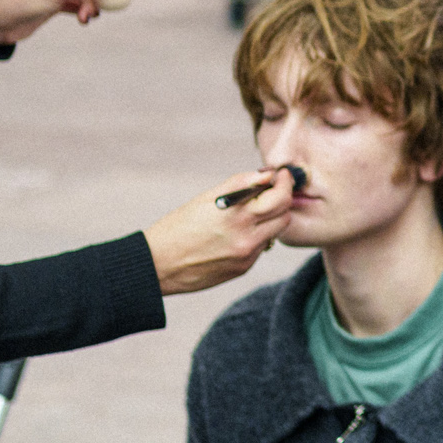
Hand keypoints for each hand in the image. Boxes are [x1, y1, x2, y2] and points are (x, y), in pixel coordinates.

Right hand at [143, 170, 296, 295]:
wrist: (158, 266)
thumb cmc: (178, 227)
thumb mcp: (206, 199)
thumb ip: (240, 185)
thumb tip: (268, 174)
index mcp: (236, 213)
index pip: (280, 197)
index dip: (284, 182)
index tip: (281, 175)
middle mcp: (246, 236)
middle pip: (284, 214)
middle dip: (281, 200)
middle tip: (270, 191)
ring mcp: (246, 254)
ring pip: (275, 232)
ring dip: (270, 219)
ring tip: (249, 214)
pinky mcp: (243, 268)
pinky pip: (261, 247)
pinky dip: (256, 237)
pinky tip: (235, 234)